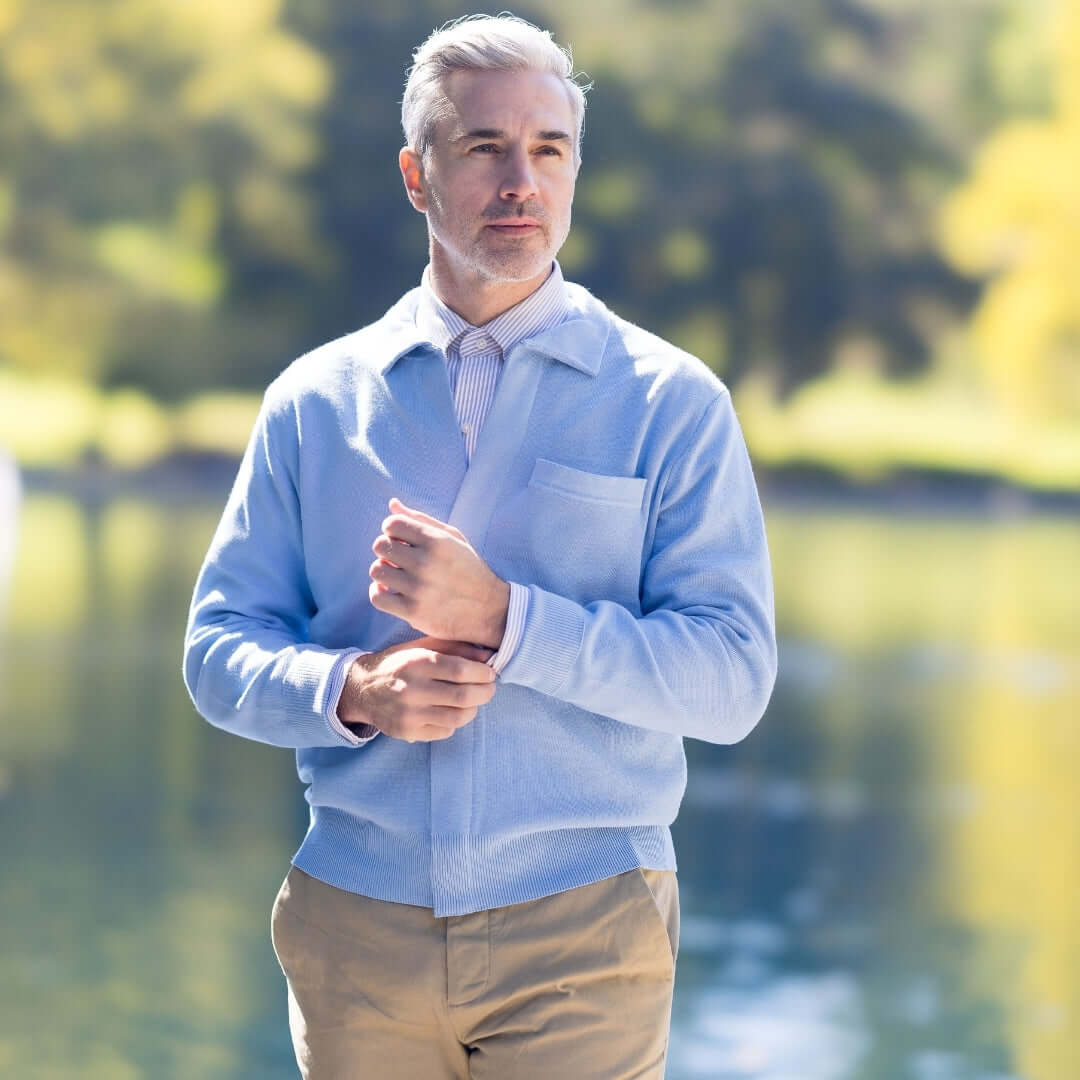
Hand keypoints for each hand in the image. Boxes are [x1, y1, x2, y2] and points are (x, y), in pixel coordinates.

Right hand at [337, 635, 496, 742]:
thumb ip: (455, 648)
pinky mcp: (407, 732)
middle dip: (485, 693)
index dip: (482, 673)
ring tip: (474, 701)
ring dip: (474, 709)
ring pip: (457, 718)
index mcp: (416, 663)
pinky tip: (453, 712)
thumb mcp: (422, 647)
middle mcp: (411, 689)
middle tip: (490, 688)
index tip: (490, 673)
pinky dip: (455, 722)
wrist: (362, 689)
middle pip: (463, 696)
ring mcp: (408, 714)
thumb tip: (488, 656)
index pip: (460, 670)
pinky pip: (444, 731)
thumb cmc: (399, 663)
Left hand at [368, 498, 509, 647]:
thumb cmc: (468, 569)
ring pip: (376, 570)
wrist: (489, 609)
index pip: (392, 524)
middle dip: (386, 550)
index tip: (401, 540)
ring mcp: (419, 588)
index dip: (392, 530)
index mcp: (436, 541)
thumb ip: (421, 520)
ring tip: (395, 575)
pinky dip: (378, 593)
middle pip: (380, 546)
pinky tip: (390, 592)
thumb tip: (392, 504)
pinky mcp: (414, 612)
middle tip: (398, 559)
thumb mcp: (453, 539)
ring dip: (383, 572)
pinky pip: (377, 597)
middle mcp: (426, 563)